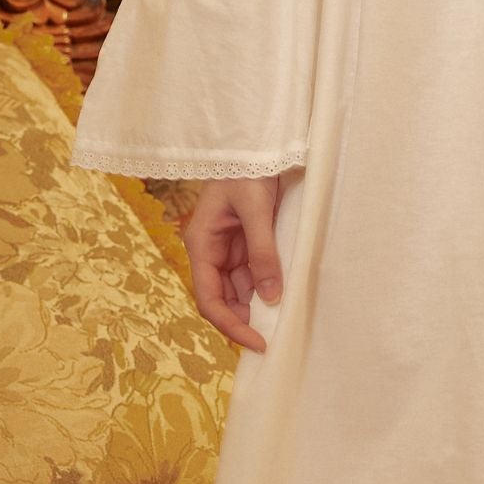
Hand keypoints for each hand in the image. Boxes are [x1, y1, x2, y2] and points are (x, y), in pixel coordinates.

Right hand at [182, 171, 298, 351]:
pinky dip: (265, 287)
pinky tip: (282, 295)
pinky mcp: (245, 241)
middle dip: (244, 320)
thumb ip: (263, 253)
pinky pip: (252, 273)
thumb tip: (271, 297)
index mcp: (201, 244)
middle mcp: (211, 251)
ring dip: (257, 306)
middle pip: (222, 299)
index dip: (230, 325)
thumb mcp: (256, 209)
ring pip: (239, 289)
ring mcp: (228, 248)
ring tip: (281, 321)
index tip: (258, 342)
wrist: (254, 141)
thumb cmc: (247, 169)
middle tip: (274, 337)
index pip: (209, 299)